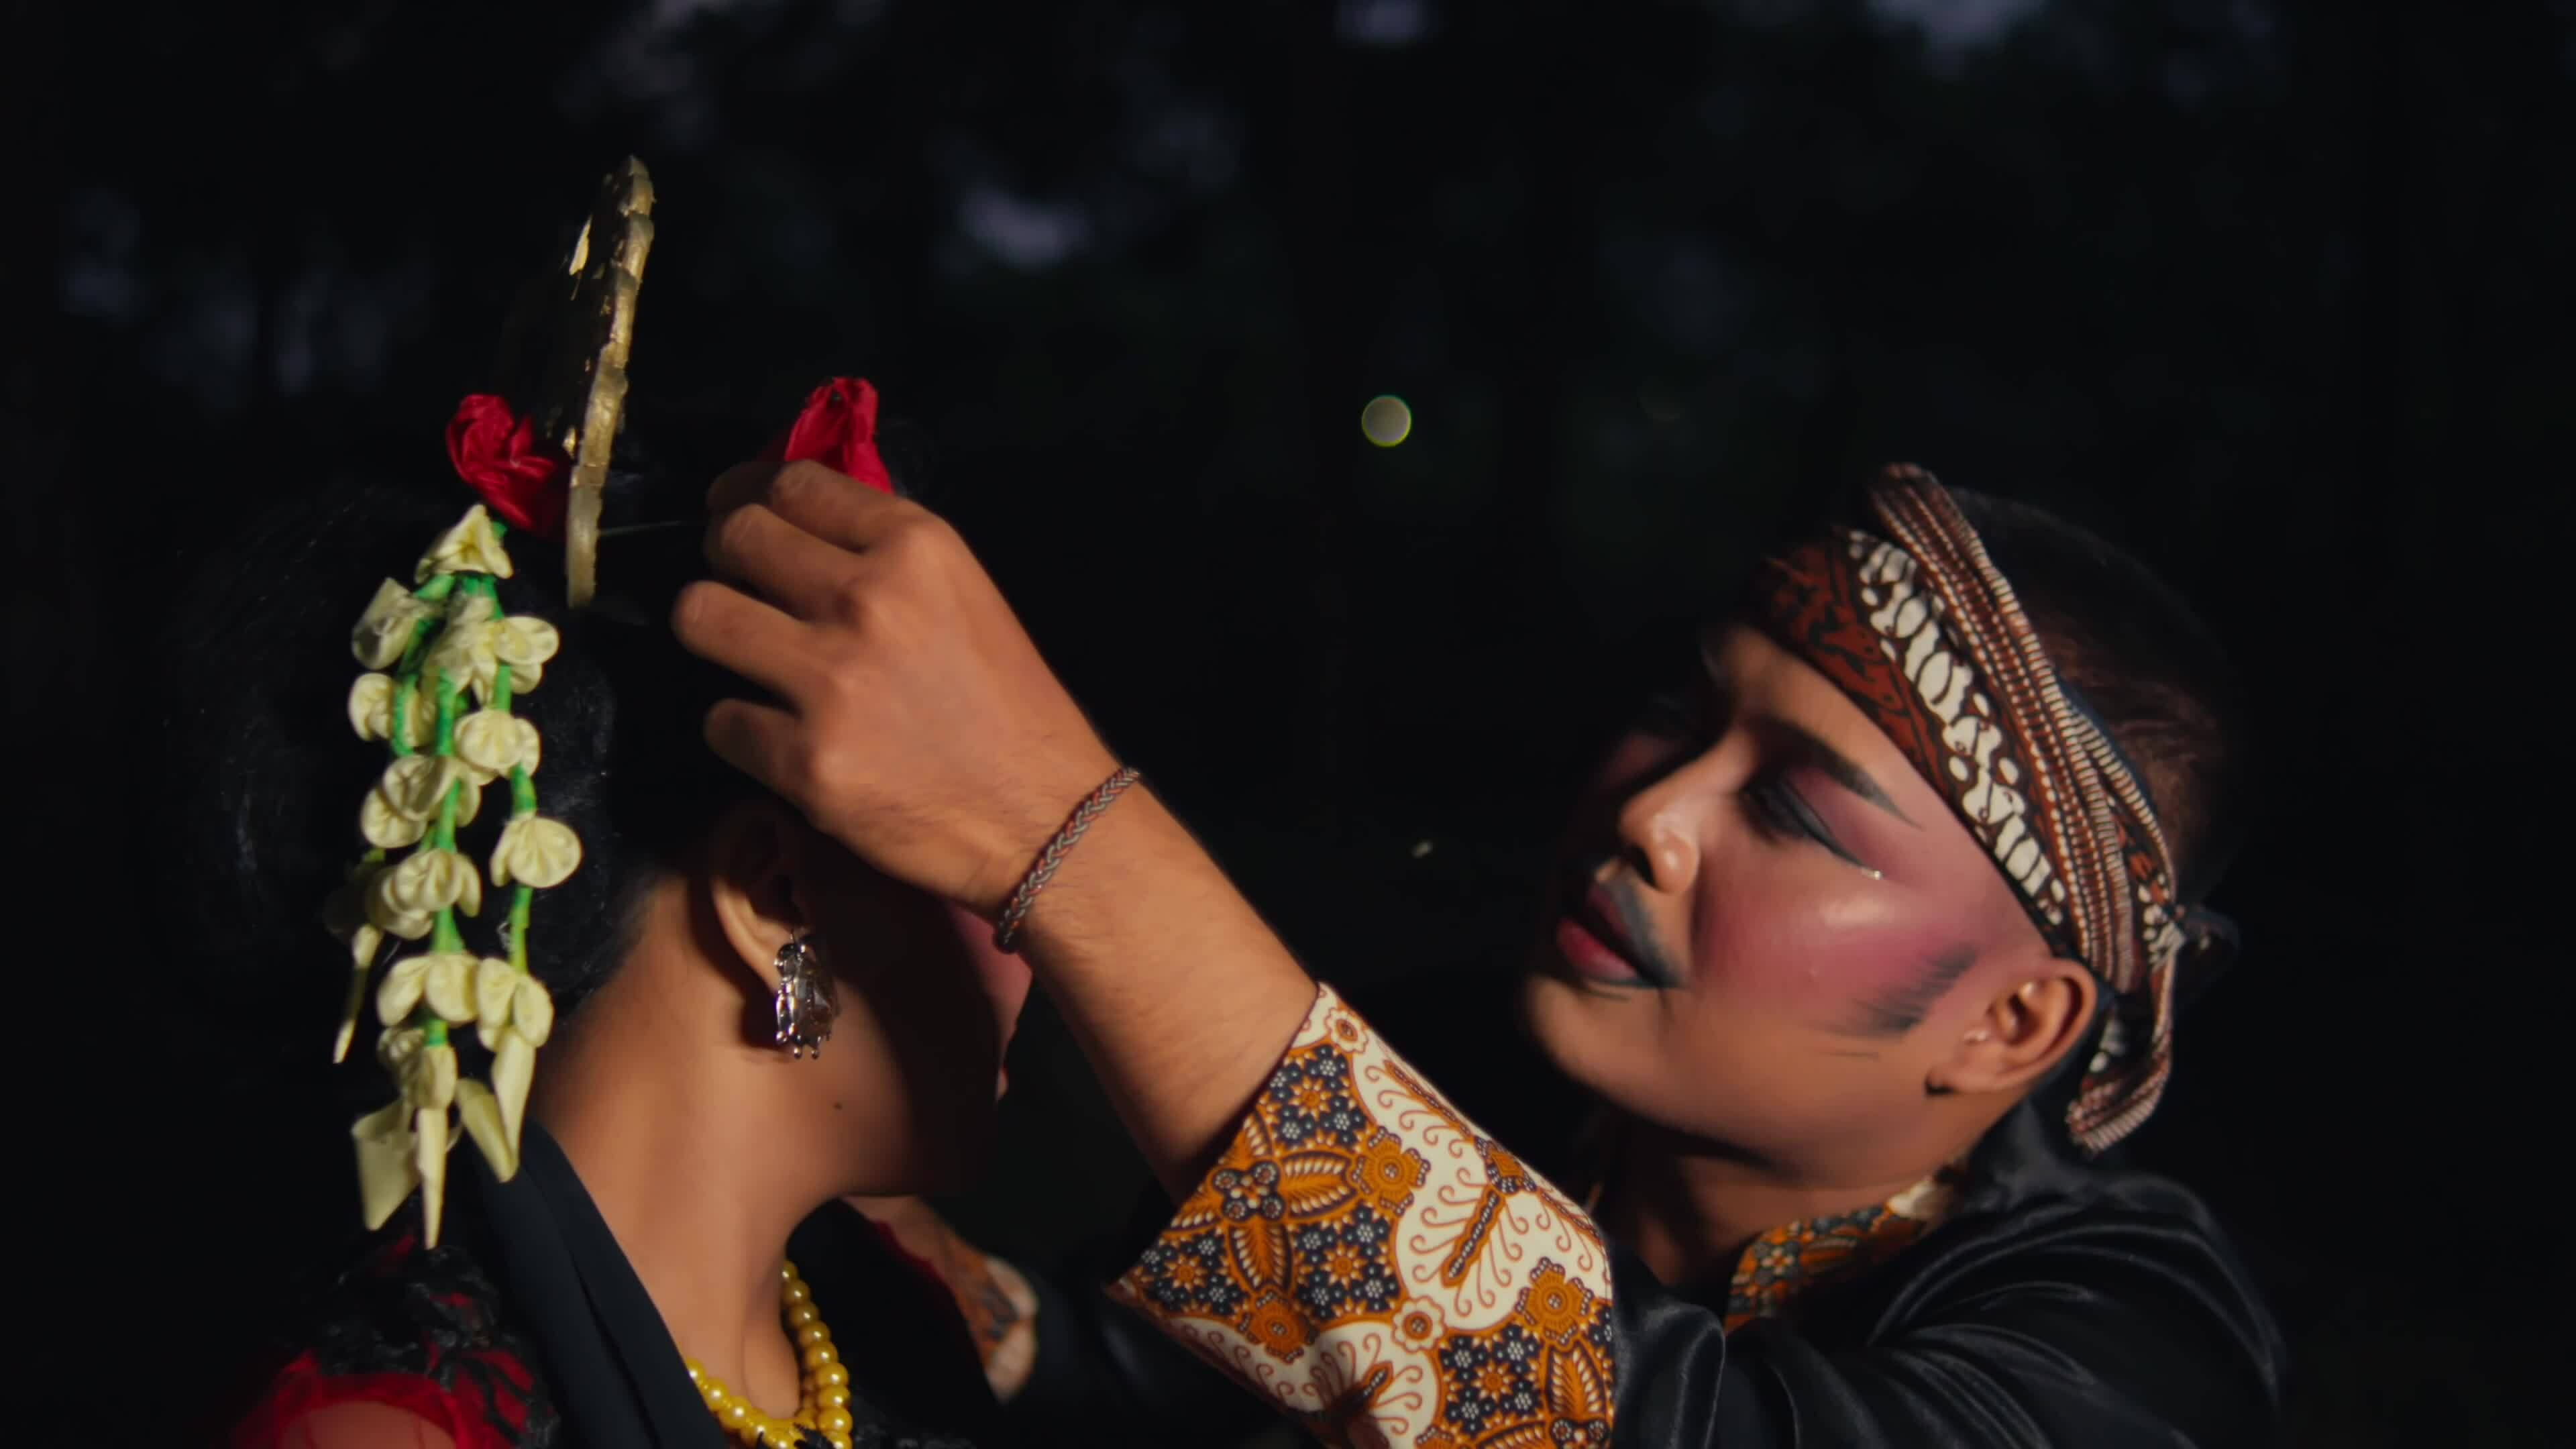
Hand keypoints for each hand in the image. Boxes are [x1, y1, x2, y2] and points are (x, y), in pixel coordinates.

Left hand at [675, 461, 1120, 913]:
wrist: (1043, 819)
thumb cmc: (1010, 708)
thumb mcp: (963, 595)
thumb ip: (885, 555)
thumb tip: (796, 529)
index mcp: (916, 547)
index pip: (792, 482)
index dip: (746, 491)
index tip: (731, 508)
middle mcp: (867, 598)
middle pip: (734, 536)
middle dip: (723, 555)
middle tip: (737, 583)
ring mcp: (830, 681)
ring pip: (700, 615)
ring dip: (713, 632)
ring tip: (745, 655)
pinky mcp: (804, 760)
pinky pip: (720, 720)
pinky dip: (744, 730)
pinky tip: (785, 740)